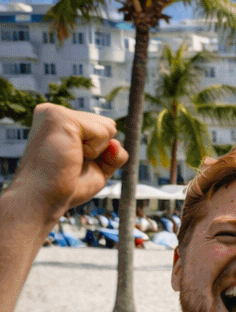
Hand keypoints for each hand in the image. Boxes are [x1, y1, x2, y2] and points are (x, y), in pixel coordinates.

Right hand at [7, 104, 126, 215]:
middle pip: (109, 125)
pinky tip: (71, 156)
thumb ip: (113, 154)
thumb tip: (116, 143)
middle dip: (101, 151)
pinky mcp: (60, 117)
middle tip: (73, 163)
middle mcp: (54, 112)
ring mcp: (55, 112)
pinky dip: (95, 151)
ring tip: (70, 159)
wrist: (44, 199)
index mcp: (60, 122)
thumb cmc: (65, 186)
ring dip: (97, 152)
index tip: (74, 163)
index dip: (100, 153)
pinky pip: (104, 132)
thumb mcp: (98, 168)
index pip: (103, 128)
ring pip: (109, 127)